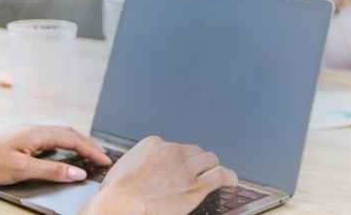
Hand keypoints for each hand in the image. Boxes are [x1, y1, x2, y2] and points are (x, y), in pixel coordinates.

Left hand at [0, 125, 110, 185]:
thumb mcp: (23, 169)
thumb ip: (52, 171)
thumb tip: (77, 172)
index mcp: (37, 133)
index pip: (72, 139)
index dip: (90, 150)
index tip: (104, 160)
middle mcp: (33, 128)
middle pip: (68, 133)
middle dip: (88, 143)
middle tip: (102, 156)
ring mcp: (26, 131)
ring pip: (58, 134)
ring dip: (76, 142)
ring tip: (88, 153)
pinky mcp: (20, 137)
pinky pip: (49, 137)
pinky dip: (63, 143)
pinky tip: (62, 152)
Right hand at [82, 136, 237, 214]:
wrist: (122, 206)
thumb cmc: (117, 194)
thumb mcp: (124, 167)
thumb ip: (140, 163)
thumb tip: (142, 170)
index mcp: (153, 144)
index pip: (174, 147)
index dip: (177, 159)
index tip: (176, 169)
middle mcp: (171, 151)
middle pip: (194, 151)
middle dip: (195, 162)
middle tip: (194, 173)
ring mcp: (185, 168)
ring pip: (209, 159)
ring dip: (211, 167)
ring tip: (214, 175)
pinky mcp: (195, 186)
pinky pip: (220, 175)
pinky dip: (229, 177)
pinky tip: (232, 181)